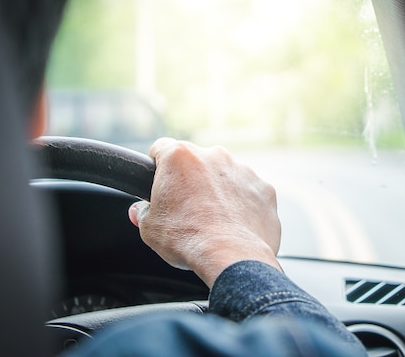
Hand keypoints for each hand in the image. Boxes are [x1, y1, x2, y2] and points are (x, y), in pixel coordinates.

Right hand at [128, 138, 281, 286]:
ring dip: (219, 192)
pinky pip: (249, 193)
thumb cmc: (187, 239)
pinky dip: (243, 205)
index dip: (158, 166)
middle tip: (187, 209)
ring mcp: (243, 170)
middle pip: (198, 162)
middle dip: (192, 181)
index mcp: (181, 157)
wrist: (231, 255)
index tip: (160, 181)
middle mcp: (214, 155)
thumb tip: (140, 211)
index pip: (162, 149)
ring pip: (226, 176)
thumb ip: (144, 213)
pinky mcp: (264, 188)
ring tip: (214, 221)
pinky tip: (235, 226)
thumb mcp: (149, 228)